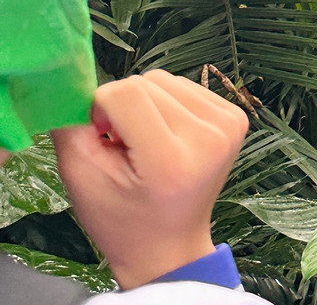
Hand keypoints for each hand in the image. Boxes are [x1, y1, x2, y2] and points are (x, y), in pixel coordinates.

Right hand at [52, 70, 248, 288]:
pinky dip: (169, 105)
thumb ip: (71, 126)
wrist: (169, 246)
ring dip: (148, 104)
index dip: (100, 109)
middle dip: (125, 108)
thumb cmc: (121, 219)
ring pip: (167, 80)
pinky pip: (188, 87)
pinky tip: (168, 136)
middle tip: (125, 147)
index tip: (102, 138)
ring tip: (147, 144)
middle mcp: (208, 137)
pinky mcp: (237, 117)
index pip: (126, 94)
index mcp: (169, 159)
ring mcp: (228, 125)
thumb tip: (74, 83)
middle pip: (148, 82)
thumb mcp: (82, 179)